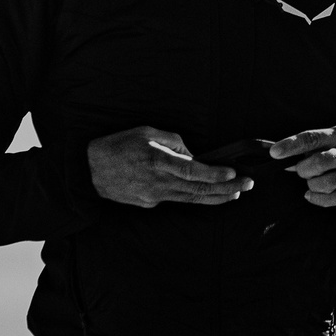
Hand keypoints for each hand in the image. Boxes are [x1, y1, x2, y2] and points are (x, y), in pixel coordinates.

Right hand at [87, 126, 248, 207]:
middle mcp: (158, 183)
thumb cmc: (116, 146)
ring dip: (215, 197)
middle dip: (227, 189)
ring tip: (235, 194)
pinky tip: (207, 194)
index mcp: (157, 162)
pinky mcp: (149, 203)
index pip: (193, 172)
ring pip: (191, 200)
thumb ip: (172, 141)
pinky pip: (175, 199)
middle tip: (248, 185)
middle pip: (198, 190)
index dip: (215, 175)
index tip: (233, 174)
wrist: (88, 171)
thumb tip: (192, 154)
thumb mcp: (145, 132)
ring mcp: (154, 197)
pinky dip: (193, 197)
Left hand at [272, 125, 335, 206]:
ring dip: (311, 185)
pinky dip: (319, 199)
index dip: (292, 145)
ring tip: (310, 183)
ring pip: (327, 182)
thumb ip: (318, 145)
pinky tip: (311, 195)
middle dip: (303, 169)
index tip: (274, 152)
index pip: (314, 137)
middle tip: (301, 171)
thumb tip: (289, 159)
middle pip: (320, 161)